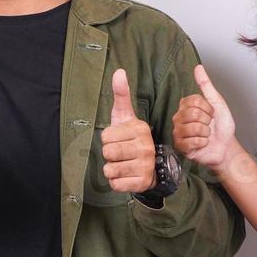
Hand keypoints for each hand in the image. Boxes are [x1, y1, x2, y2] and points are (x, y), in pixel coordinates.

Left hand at [101, 68, 156, 192]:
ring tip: (123, 164)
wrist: (150, 167)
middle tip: (120, 153)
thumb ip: (121, 95)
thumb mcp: (124, 116)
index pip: (106, 136)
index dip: (107, 139)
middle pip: (107, 152)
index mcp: (140, 129)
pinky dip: (116, 182)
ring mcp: (145, 166)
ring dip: (112, 169)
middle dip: (108, 155)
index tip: (119, 139)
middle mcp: (145, 147)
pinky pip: (115, 184)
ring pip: (109, 170)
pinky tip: (126, 176)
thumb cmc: (130, 139)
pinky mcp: (141, 182)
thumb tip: (119, 71)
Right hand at [173, 64, 236, 169]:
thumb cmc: (221, 126)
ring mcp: (178, 132)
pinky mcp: (180, 146)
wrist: (225, 147)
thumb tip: (198, 68)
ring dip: (205, 133)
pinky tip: (202, 144)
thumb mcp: (217, 103)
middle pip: (192, 114)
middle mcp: (179, 118)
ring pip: (192, 128)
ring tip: (205, 135)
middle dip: (206, 121)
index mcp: (186, 106)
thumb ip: (206, 85)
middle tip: (208, 125)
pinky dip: (202, 143)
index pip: (194, 101)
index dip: (207, 108)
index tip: (211, 113)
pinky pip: (191, 142)